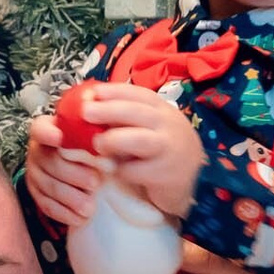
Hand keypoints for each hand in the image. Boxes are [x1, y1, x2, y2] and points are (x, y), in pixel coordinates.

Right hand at [24, 114, 104, 227]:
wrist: (87, 166)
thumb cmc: (93, 146)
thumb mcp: (98, 134)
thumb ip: (102, 132)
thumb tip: (114, 136)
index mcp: (50, 129)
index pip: (40, 128)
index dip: (48, 133)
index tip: (59, 138)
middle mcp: (38, 150)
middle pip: (49, 161)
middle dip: (73, 174)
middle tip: (95, 183)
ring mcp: (36, 173)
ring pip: (49, 187)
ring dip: (71, 198)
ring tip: (90, 206)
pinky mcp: (37, 194)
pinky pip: (47, 206)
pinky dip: (65, 214)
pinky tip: (81, 218)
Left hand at [77, 83, 206, 218]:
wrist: (187, 182)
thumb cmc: (159, 151)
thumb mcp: (148, 128)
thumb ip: (125, 119)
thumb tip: (89, 106)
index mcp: (163, 110)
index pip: (139, 94)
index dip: (115, 92)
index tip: (93, 92)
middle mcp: (169, 125)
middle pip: (137, 112)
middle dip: (109, 110)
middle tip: (86, 112)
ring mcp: (170, 149)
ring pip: (139, 140)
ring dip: (114, 140)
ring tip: (98, 143)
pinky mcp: (167, 174)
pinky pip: (138, 170)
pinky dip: (122, 170)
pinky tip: (115, 170)